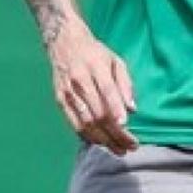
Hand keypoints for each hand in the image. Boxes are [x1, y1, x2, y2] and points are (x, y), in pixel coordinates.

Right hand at [47, 19, 137, 154]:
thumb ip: (125, 84)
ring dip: (103, 139)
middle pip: (97, 113)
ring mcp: (68, 92)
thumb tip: (132, 109)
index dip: (116, 110)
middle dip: (115, 133)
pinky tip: (101, 143)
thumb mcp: (115, 61)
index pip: (106, 92)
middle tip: (130, 146)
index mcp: (95, 67)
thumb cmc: (95, 53)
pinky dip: (88, 136)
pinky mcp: (60, 100)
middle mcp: (79, 80)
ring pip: (85, 122)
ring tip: (119, 149)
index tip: (127, 126)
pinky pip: (74, 123)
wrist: (64, 43)